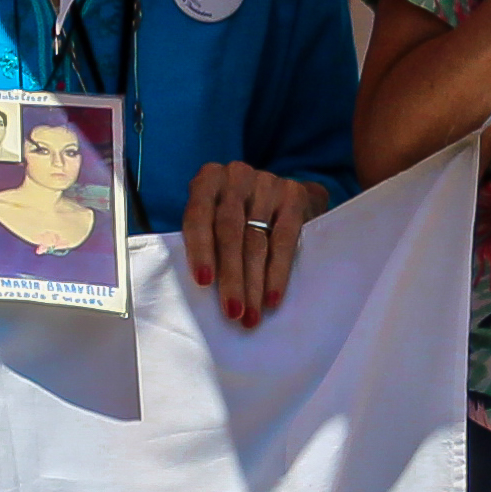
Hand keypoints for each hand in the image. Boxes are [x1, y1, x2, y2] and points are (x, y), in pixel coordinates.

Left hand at [185, 163, 329, 326]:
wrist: (285, 192)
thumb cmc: (238, 214)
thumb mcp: (215, 214)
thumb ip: (205, 238)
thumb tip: (196, 289)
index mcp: (208, 179)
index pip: (198, 216)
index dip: (199, 250)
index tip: (204, 282)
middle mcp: (236, 176)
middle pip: (230, 232)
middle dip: (231, 276)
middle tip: (232, 312)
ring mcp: (267, 183)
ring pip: (257, 241)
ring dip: (253, 284)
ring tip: (251, 315)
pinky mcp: (294, 195)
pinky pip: (285, 240)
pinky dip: (277, 273)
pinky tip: (272, 298)